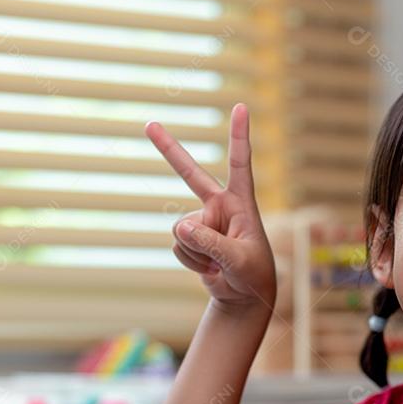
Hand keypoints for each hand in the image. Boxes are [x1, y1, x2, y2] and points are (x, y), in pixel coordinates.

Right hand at [146, 103, 276, 311]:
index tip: (242, 107)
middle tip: (149, 124)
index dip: (240, 136)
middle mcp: (220, 206)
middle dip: (168, 150)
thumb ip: (212, 244)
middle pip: (190, 174)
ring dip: (197, 253)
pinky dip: (191, 260)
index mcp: (242, 203)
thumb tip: (181, 228)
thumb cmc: (254, 276)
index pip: (241, 164)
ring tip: (219, 264)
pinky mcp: (191, 237)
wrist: (245, 296)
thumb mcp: (238, 261)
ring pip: (182, 231)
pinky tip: (209, 267)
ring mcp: (203, 221)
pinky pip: (178, 245)